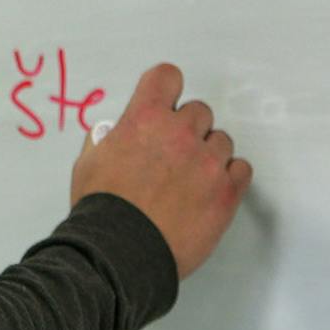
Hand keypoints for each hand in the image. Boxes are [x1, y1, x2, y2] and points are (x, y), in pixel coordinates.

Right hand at [70, 64, 249, 280]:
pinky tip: (210, 191)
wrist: (121, 253)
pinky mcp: (226, 191)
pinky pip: (241, 169)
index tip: (166, 103)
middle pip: (199, 111)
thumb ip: (105, 140)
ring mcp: (207, 161)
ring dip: (208, 155)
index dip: (166, 89)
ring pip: (222, 140)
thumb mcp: (88, 163)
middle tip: (174, 157)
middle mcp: (179, 132)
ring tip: (190, 182)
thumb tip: (114, 135)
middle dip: (187, 130)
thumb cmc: (102, 212)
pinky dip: (229, 177)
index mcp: (143, 118)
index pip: (167, 76)